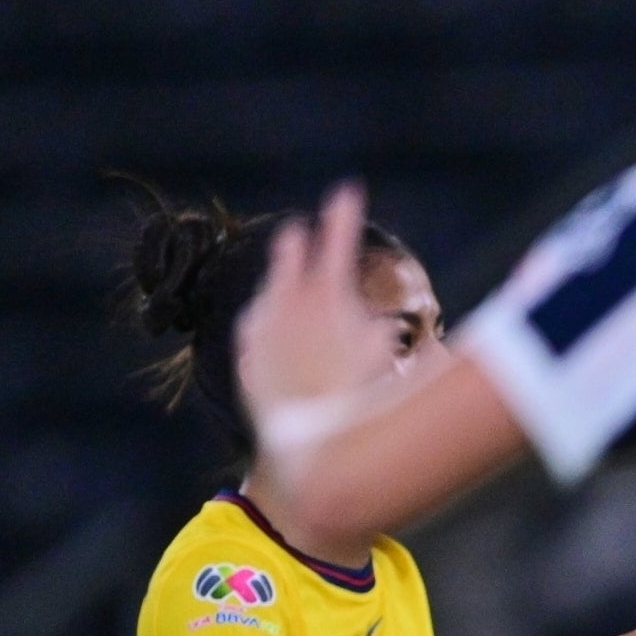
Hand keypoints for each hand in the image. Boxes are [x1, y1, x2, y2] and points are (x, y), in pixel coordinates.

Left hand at [234, 181, 396, 431]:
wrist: (306, 446)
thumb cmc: (359, 405)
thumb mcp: (388, 364)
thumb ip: (386, 334)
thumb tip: (382, 324)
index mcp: (329, 298)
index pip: (338, 243)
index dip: (344, 214)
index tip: (347, 188)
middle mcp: (289, 304)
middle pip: (290, 257)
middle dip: (299, 243)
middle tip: (301, 230)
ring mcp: (263, 328)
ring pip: (271, 292)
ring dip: (282, 283)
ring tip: (288, 283)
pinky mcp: (247, 355)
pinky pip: (257, 327)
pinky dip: (267, 322)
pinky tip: (272, 331)